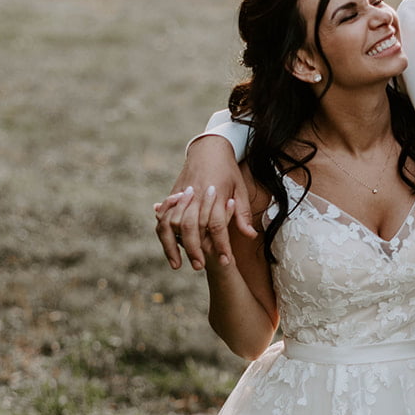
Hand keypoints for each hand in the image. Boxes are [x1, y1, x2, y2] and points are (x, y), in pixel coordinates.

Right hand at [154, 135, 253, 270]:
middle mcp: (197, 195)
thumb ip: (243, 214)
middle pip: (192, 227)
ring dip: (172, 245)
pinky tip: (168, 247)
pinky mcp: (173, 195)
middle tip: (201, 267)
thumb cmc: (228, 170)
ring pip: (173, 223)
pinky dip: (163, 232)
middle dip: (195, 249)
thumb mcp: (240, 189)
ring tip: (177, 264)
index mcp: (216, 194)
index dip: (222, 245)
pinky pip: (164, 216)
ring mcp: (182, 195)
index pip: (218, 225)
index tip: (226, 262)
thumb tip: (250, 236)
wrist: (209, 148)